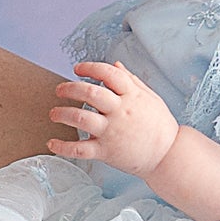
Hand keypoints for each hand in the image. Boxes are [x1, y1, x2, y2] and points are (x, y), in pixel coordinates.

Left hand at [48, 57, 180, 178]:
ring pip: (80, 118)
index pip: (108, 73)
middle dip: (70, 88)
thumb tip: (116, 64)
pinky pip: (79, 149)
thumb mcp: (150, 97)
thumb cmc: (160, 125)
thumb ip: (131, 80)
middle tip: (59, 89)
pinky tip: (52, 143)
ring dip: (62, 114)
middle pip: (90, 93)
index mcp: (132, 96)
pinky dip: (63, 147)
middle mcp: (120, 111)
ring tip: (53, 113)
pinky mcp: (106, 152)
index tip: (78, 69)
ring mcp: (112, 132)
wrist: (168, 156)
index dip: (90, 68)